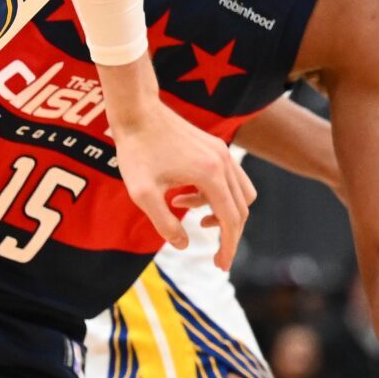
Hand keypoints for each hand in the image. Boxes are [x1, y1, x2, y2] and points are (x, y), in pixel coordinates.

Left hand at [115, 108, 254, 267]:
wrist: (137, 111)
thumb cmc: (136, 151)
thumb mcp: (143, 194)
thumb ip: (165, 223)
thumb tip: (183, 244)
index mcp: (210, 175)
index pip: (231, 220)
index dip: (228, 247)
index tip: (221, 266)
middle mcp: (224, 162)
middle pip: (241, 209)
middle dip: (230, 235)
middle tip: (215, 257)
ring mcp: (222, 152)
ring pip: (240, 194)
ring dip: (223, 212)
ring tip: (190, 217)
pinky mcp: (215, 147)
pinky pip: (228, 179)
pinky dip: (214, 195)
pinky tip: (183, 196)